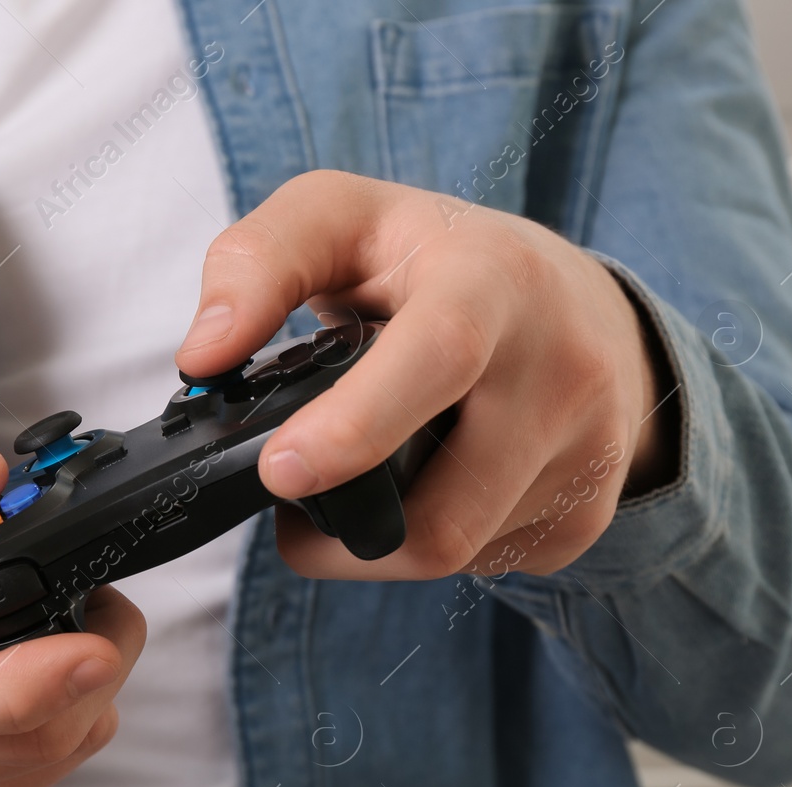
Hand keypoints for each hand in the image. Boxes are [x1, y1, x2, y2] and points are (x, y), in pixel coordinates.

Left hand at [175, 170, 678, 579]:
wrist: (581, 307)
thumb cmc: (437, 261)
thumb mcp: (343, 218)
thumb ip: (258, 263)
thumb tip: (203, 358)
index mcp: (495, 279)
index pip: (440, 357)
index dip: (356, 427)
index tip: (280, 470)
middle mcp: (561, 368)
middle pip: (445, 510)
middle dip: (342, 529)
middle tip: (287, 488)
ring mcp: (588, 452)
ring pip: (449, 552)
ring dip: (373, 540)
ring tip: (349, 479)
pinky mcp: (587, 514)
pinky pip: (479, 564)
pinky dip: (426, 541)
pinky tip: (424, 484)